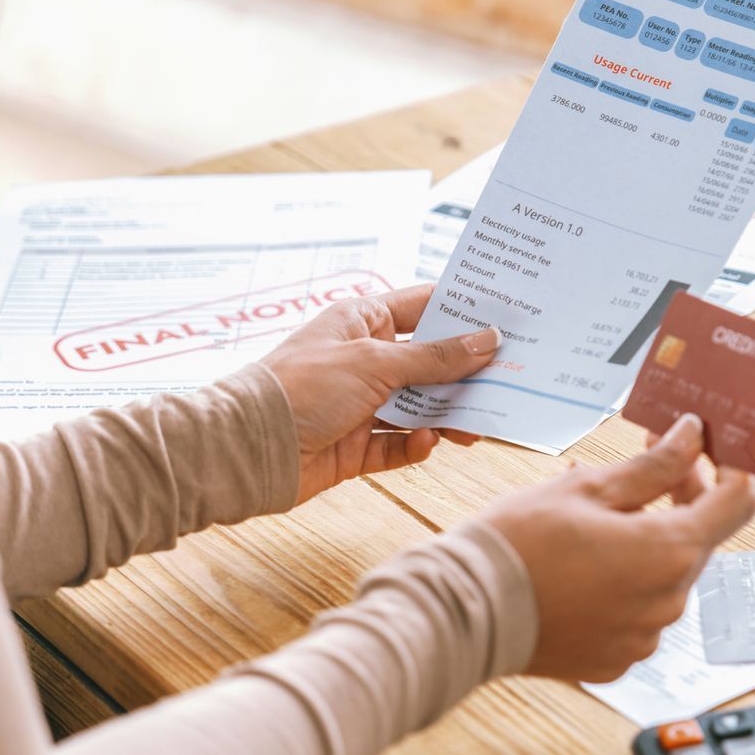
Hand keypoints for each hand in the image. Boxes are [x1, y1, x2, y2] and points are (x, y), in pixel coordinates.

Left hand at [258, 284, 497, 501]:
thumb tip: (487, 339)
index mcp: (363, 321)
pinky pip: (400, 445)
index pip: (424, 306)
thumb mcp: (374, 363)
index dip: (464, 310)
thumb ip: (434, 357)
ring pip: (421, 407)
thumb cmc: (301, 387)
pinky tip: (426, 444)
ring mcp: (362, 403)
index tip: (507, 316)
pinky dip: (416, 446)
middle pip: (430, 361)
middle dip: (465, 372)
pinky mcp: (358, 445)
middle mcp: (365, 359)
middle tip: (507, 379)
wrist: (247, 449)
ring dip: (448, 415)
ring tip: (475, 426)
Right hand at [480, 415, 754, 682]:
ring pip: (668, 574)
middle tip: (653, 457)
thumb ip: (655, 464)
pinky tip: (586, 560)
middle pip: (701, 537)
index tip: (714, 447)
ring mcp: (645, 636)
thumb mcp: (589, 486)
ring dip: (650, 537)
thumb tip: (693, 436)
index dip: (734, 466)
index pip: (740, 502)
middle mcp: (669, 601)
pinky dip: (625, 581)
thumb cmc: (520, 543)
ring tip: (600, 511)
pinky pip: (639, 610)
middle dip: (685, 495)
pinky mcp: (618, 658)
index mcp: (669, 552)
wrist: (466, 614)